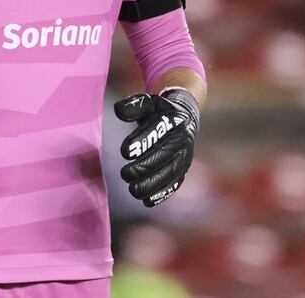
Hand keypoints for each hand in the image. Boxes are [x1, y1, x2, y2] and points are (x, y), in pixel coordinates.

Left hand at [114, 88, 199, 206]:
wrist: (184, 117)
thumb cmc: (158, 110)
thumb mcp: (147, 103)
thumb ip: (133, 106)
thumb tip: (118, 111)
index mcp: (174, 119)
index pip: (158, 130)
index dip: (142, 141)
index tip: (124, 151)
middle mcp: (183, 138)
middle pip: (164, 155)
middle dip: (144, 167)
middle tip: (125, 174)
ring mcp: (185, 156)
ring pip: (170, 172)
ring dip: (152, 184)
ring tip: (133, 190)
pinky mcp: (184, 169)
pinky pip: (174, 183)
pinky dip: (162, 194)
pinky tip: (147, 201)